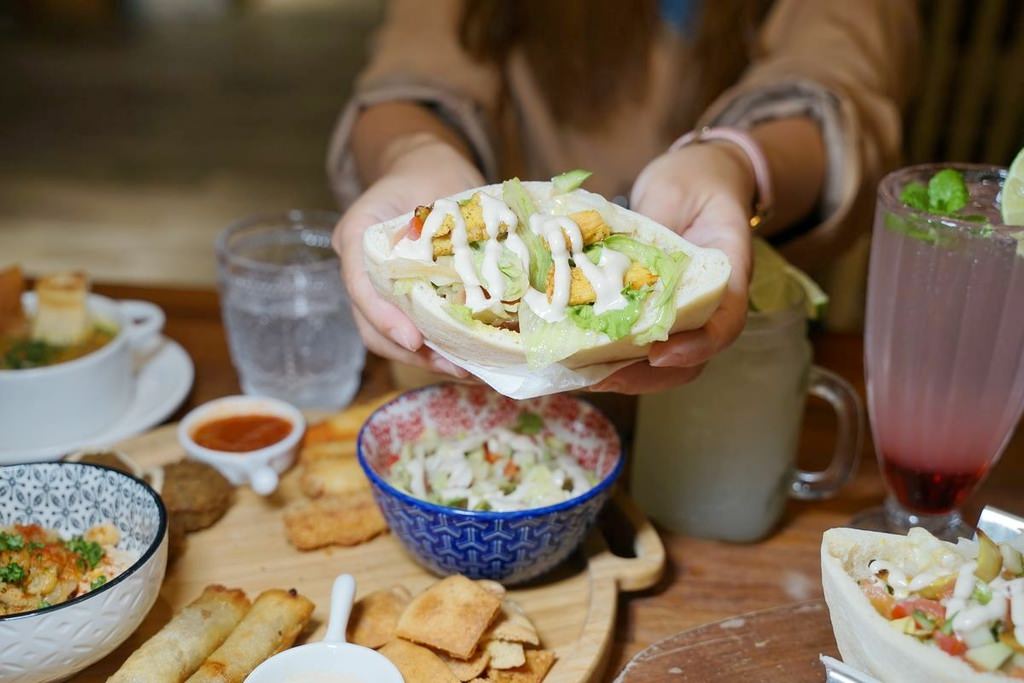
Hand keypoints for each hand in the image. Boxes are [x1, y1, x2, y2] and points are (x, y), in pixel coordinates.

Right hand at [332, 135, 483, 376]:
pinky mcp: (399, 300)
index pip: (360, 284)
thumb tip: (493, 266)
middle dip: (411, 353)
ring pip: (388, 337)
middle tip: (455, 366)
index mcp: (358, 233)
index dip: (384, 317)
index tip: (415, 340)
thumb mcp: (441, 182)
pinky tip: (469, 362)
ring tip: (467, 371)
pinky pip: (409, 332)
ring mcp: (376, 288)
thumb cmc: (432, 172)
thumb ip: (452, 218)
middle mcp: (359, 266)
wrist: (427, 171)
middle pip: (370, 325)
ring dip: (427, 360)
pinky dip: (437, 350)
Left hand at [593, 142, 754, 393]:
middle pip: (688, 362)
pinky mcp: (649, 312)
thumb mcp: (684, 189)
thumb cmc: (693, 182)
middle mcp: (706, 306)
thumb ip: (660, 217)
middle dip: (645, 377)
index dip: (696, 347)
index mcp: (727, 277)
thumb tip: (619, 248)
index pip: (725, 325)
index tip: (658, 353)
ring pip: (660, 364)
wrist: (693, 179)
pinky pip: (635, 346)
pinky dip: (606, 358)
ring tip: (582, 375)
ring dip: (621, 375)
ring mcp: (678, 314)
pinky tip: (572, 359)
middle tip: (604, 375)